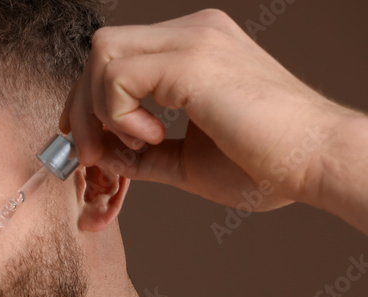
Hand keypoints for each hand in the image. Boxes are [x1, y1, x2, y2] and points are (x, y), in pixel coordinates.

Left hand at [60, 9, 353, 210]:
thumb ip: (140, 156)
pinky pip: (118, 76)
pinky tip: (150, 137)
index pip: (117, 54)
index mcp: (193, 47)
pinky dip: (118, 114)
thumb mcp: (185, 161)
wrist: (315, 163)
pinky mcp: (192, 61)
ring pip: (103, 54)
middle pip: (102, 48)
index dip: (90, 100)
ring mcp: (194, 40)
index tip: (92, 143)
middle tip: (91, 152)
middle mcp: (193, 33)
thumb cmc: (265, 164)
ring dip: (98, 110)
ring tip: (134, 145)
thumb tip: (101, 156)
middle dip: (81, 105)